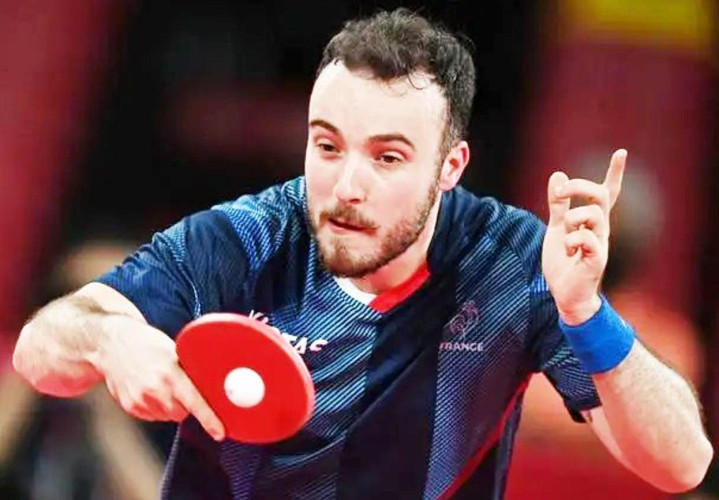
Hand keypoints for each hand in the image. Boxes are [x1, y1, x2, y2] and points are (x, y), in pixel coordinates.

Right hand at [92, 316, 224, 440]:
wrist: (113, 344)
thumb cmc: (148, 344)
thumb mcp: (174, 350)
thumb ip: (191, 370)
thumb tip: (214, 385)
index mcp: (170, 373)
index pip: (195, 401)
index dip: (209, 419)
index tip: (220, 433)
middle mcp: (155, 389)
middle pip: (182, 413)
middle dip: (185, 404)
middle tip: (179, 385)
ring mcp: (140, 400)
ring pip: (168, 416)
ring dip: (170, 405)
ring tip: (160, 383)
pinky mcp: (131, 406)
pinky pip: (153, 415)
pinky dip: (156, 406)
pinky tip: (149, 388)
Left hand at [542, 149, 626, 324]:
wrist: (565, 295)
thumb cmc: (564, 263)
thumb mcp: (556, 229)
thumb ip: (558, 205)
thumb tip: (558, 175)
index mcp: (592, 222)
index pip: (608, 193)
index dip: (614, 173)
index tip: (621, 152)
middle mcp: (600, 229)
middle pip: (600, 195)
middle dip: (579, 186)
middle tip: (560, 193)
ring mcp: (600, 244)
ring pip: (593, 214)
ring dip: (572, 219)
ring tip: (565, 236)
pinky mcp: (596, 259)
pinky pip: (588, 239)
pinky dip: (573, 240)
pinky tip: (569, 252)